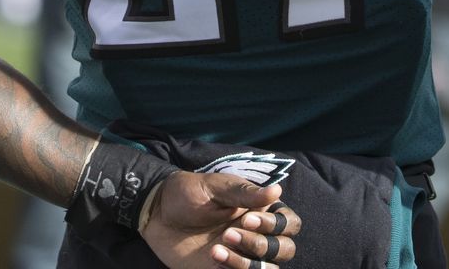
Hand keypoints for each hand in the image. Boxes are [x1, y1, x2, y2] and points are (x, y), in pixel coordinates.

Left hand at [142, 172, 302, 268]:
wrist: (158, 213)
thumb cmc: (189, 192)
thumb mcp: (216, 187)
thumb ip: (245, 193)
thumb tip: (277, 189)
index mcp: (260, 210)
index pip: (290, 224)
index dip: (275, 226)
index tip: (247, 218)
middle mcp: (257, 234)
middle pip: (284, 250)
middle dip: (261, 245)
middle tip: (229, 233)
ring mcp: (242, 254)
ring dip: (246, 262)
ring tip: (216, 249)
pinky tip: (213, 257)